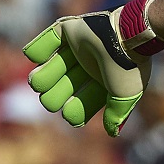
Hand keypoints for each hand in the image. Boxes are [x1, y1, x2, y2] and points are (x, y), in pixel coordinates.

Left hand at [23, 0, 163, 136]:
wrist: (127, 34)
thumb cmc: (128, 67)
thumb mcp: (127, 94)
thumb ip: (117, 113)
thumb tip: (112, 133)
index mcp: (101, 83)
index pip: (79, 105)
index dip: (72, 112)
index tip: (70, 112)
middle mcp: (88, 68)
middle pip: (59, 90)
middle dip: (51, 97)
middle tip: (51, 97)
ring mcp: (76, 49)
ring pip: (48, 69)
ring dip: (40, 77)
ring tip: (37, 81)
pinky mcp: (66, 31)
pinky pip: (42, 43)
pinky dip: (35, 52)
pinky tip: (39, 59)